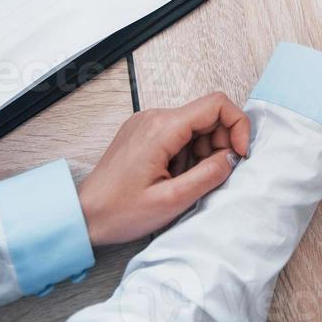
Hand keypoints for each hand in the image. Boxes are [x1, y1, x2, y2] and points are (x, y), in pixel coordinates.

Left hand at [77, 92, 251, 247]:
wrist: (82, 216)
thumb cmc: (119, 212)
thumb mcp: (172, 200)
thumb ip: (209, 174)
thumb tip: (233, 157)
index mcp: (162, 128)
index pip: (216, 104)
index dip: (237, 126)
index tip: (240, 154)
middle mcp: (154, 117)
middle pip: (207, 115)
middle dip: (221, 143)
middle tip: (214, 174)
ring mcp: (147, 123)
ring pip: (194, 125)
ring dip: (203, 151)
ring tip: (187, 181)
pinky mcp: (142, 133)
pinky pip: (178, 133)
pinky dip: (188, 153)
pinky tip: (175, 177)